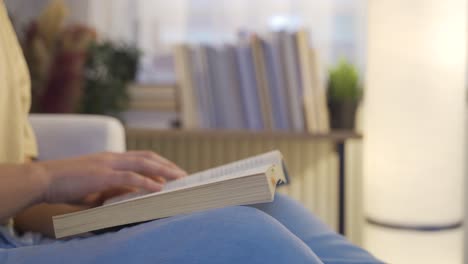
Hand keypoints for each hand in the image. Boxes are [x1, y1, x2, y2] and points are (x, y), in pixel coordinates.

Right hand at [36, 151, 186, 203]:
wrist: (43, 179)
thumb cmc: (65, 184)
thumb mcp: (93, 185)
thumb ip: (111, 187)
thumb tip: (130, 195)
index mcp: (110, 158)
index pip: (141, 156)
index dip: (159, 162)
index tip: (172, 170)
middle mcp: (113, 157)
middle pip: (148, 157)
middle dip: (167, 165)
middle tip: (182, 174)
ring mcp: (108, 165)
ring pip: (143, 164)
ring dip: (164, 171)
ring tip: (179, 178)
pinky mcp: (103, 176)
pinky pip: (130, 178)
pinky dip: (147, 182)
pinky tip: (159, 188)